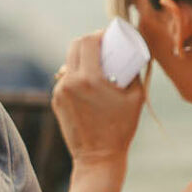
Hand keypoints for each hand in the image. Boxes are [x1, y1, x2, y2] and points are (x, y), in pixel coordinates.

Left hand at [51, 31, 146, 165]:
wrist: (97, 156)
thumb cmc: (120, 128)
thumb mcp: (136, 97)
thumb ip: (133, 72)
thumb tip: (132, 55)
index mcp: (89, 79)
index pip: (87, 41)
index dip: (98, 34)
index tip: (108, 37)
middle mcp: (70, 82)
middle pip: (74, 47)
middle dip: (89, 43)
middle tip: (103, 47)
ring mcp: (59, 92)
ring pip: (68, 63)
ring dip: (82, 59)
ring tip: (97, 67)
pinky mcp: (55, 101)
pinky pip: (65, 79)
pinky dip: (76, 76)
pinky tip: (88, 84)